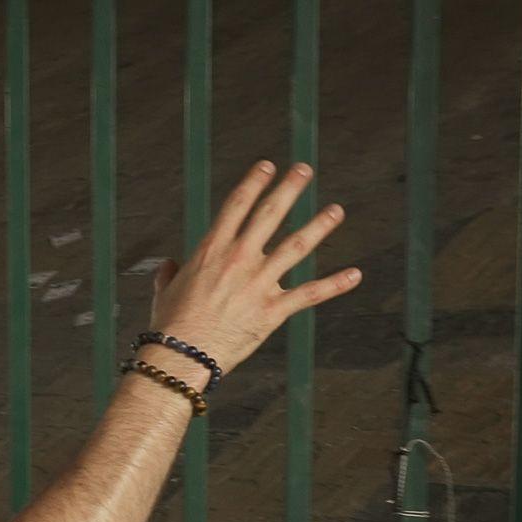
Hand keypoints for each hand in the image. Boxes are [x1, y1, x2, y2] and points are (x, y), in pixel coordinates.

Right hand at [147, 161, 360, 375]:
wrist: (182, 355)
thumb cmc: (170, 325)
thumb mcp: (165, 292)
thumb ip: (170, 274)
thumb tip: (169, 265)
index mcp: (212, 250)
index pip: (236, 205)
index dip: (253, 183)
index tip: (267, 166)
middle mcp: (239, 259)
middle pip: (270, 214)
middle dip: (289, 189)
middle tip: (304, 170)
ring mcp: (259, 283)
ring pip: (297, 246)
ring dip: (319, 226)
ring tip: (336, 210)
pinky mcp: (273, 310)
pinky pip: (310, 294)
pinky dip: (335, 284)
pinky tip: (355, 274)